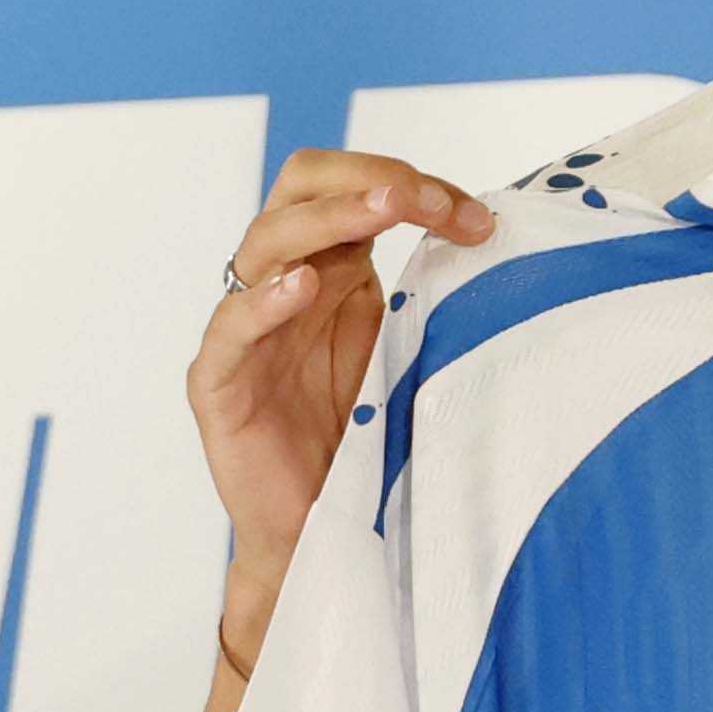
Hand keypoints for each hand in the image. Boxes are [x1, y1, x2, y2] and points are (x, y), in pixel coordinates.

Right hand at [194, 148, 497, 662]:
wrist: (323, 530)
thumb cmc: (364, 441)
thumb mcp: (412, 352)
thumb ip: (431, 296)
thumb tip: (494, 240)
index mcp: (331, 266)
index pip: (357, 189)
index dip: (413, 187)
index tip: (476, 218)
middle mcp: (283, 283)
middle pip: (300, 188)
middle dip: (367, 181)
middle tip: (424, 200)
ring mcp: (244, 330)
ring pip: (265, 243)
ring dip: (327, 218)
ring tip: (381, 212)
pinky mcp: (217, 384)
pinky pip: (229, 328)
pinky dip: (264, 302)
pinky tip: (304, 286)